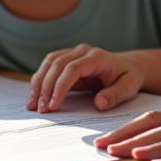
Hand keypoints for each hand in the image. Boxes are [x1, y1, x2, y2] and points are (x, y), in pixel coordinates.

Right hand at [27, 44, 145, 112]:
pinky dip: (40, 80)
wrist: (128, 66)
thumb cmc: (128, 78)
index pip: (72, 68)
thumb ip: (116, 95)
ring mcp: (73, 53)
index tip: (53, 105)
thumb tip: (99, 103)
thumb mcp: (129, 87)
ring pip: (48, 63)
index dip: (60, 86)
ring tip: (32, 105)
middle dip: (46, 87)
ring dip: (38, 83)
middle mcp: (82, 51)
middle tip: (40, 109)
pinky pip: (48, 66)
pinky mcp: (67, 59)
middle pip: (56, 64)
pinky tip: (35, 96)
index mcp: (97, 57)